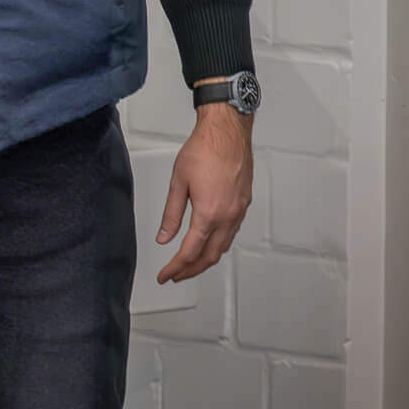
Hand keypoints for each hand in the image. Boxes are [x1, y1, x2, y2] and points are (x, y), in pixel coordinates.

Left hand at [154, 101, 253, 284]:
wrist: (227, 133)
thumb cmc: (204, 150)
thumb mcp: (178, 183)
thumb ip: (171, 214)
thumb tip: (164, 237)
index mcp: (209, 213)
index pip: (190, 252)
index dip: (175, 268)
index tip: (164, 276)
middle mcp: (228, 216)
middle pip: (209, 256)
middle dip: (190, 270)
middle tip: (174, 275)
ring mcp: (239, 211)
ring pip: (223, 247)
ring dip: (205, 260)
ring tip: (188, 264)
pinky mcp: (244, 204)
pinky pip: (231, 233)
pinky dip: (218, 245)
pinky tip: (208, 243)